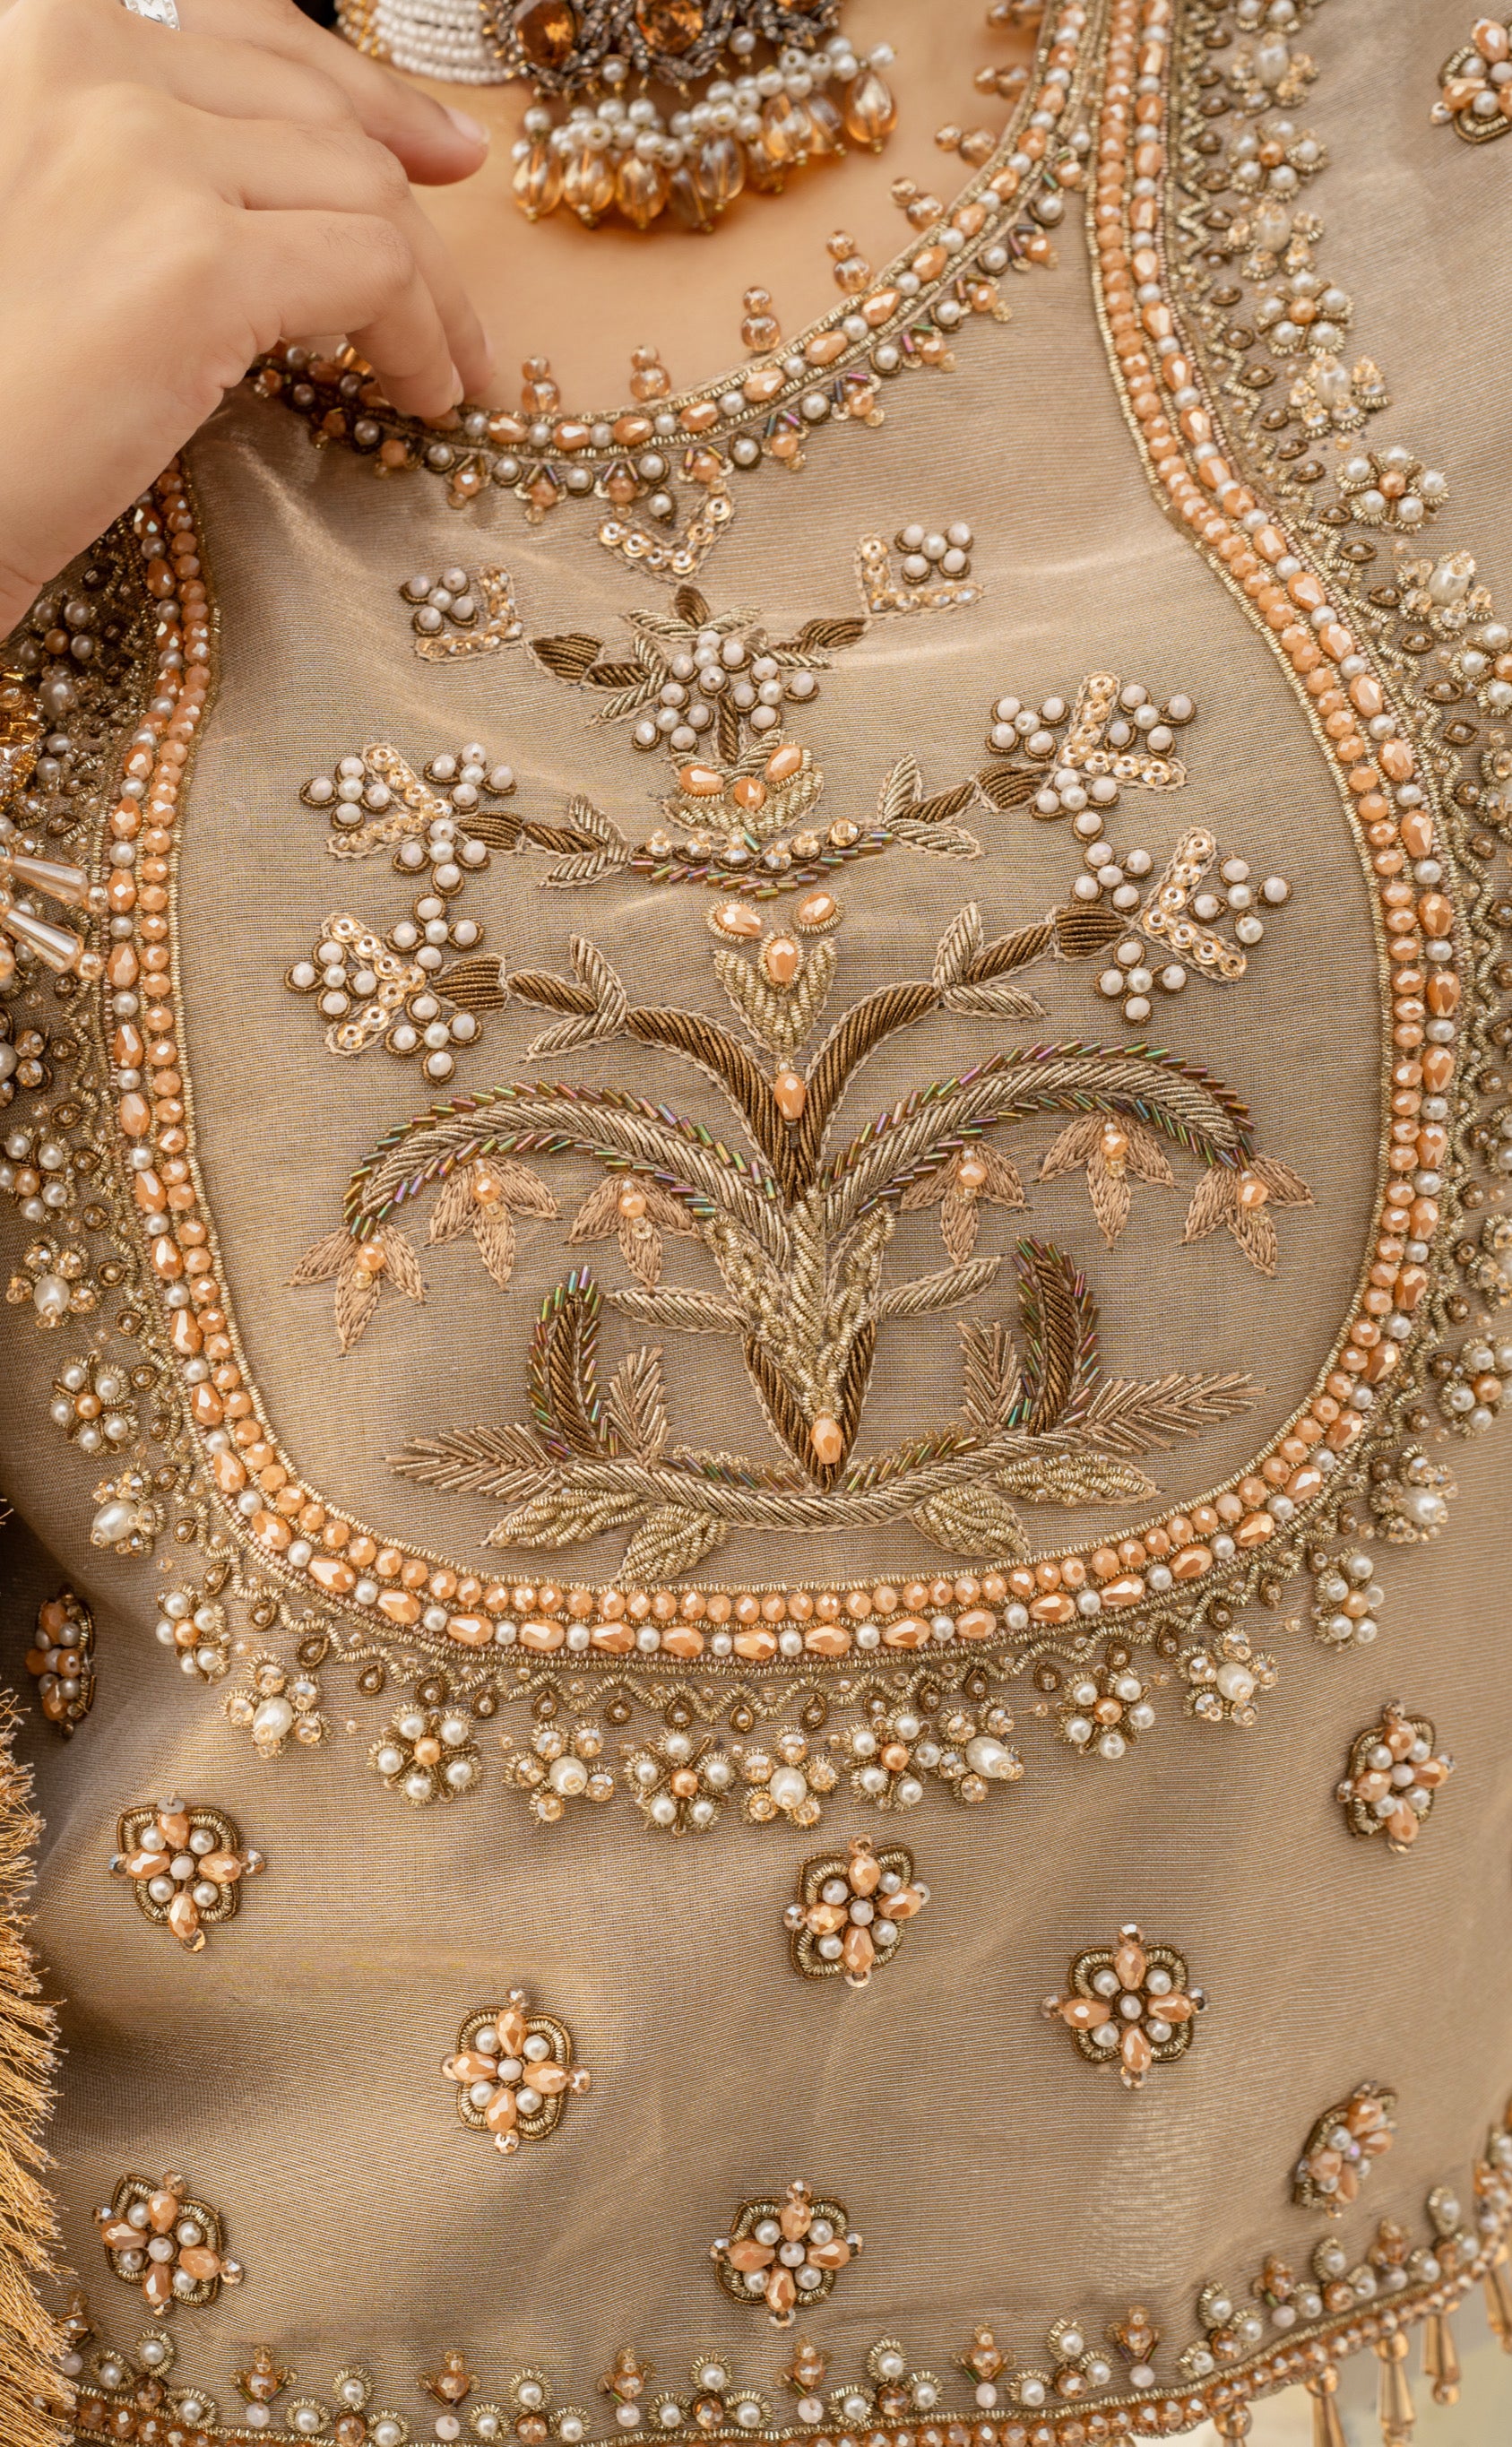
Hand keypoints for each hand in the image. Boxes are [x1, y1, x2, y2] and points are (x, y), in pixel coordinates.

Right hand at [0, 0, 492, 635]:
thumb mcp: (39, 213)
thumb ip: (136, 163)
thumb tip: (296, 173)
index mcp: (36, 27)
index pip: (235, 32)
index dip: (349, 82)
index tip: (429, 145)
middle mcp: (78, 53)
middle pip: (309, 110)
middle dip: (408, 193)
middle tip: (463, 269)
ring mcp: (139, 154)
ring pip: (362, 191)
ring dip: (432, 289)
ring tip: (453, 370)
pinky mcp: (192, 264)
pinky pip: (373, 273)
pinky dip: (424, 337)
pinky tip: (425, 398)